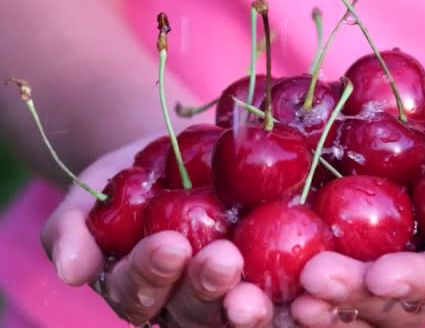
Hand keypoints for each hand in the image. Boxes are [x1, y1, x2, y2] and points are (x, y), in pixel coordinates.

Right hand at [40, 137, 273, 326]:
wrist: (181, 158)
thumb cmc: (130, 179)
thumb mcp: (92, 193)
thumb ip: (72, 229)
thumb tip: (69, 269)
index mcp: (139, 289)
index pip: (139, 294)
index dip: (151, 274)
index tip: (167, 243)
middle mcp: (184, 303)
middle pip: (193, 311)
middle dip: (205, 287)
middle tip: (221, 259)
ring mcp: (228, 295)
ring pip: (238, 311)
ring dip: (250, 301)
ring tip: (260, 279)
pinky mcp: (268, 278)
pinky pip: (284, 292)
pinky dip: (296, 291)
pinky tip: (310, 275)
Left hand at [291, 112, 424, 326]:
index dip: (416, 283)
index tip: (382, 273)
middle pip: (390, 309)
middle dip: (352, 299)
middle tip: (311, 283)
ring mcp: (390, 289)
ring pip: (354, 309)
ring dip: (318, 305)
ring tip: (280, 295)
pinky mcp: (359, 270)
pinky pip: (331, 287)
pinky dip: (297, 287)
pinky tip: (263, 277)